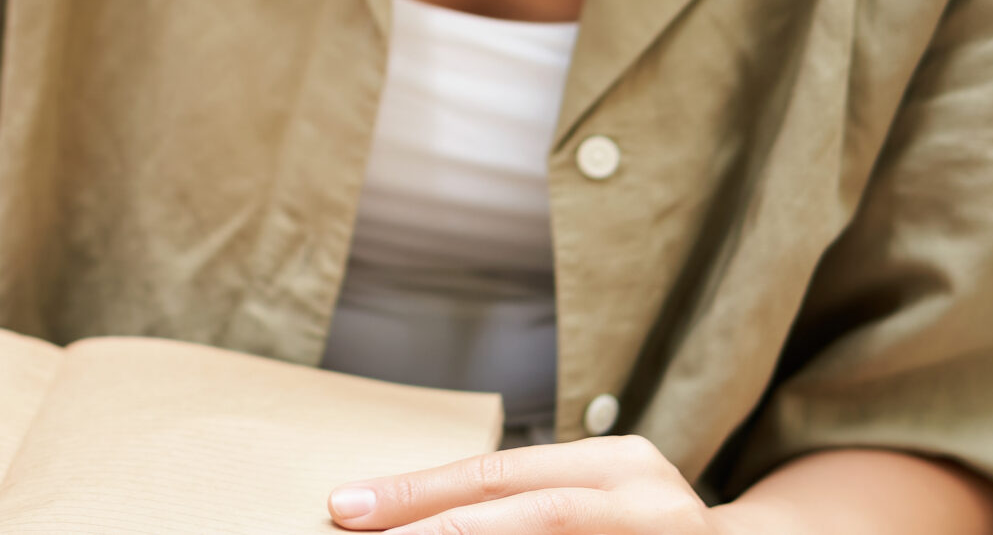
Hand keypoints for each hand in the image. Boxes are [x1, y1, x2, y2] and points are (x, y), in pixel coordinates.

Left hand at [331, 436, 722, 532]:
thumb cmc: (646, 532)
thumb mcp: (594, 498)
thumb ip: (525, 502)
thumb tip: (411, 515)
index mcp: (615, 464)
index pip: (498, 473)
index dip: (419, 491)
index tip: (346, 507)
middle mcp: (645, 496)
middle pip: (522, 509)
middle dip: (431, 524)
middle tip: (354, 529)